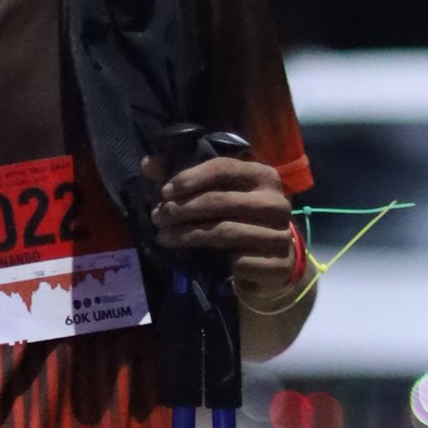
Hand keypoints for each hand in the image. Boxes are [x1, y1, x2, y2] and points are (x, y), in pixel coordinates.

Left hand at [147, 150, 308, 305]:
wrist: (273, 262)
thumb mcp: (220, 195)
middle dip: (182, 209)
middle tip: (158, 217)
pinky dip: (215, 261)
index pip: (223, 168)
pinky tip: (195, 260)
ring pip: (225, 232)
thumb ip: (186, 179)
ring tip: (163, 237)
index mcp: (263, 176)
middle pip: (220, 201)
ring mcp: (280, 234)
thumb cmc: (241, 220)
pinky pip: (239, 262)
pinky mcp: (278, 264)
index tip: (164, 192)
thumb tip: (148, 164)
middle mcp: (276, 202)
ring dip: (188, 235)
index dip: (190, 178)